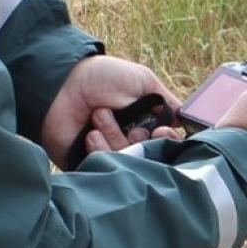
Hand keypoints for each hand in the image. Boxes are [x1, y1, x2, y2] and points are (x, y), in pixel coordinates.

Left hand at [41, 56, 182, 168]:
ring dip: (115, 140)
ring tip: (99, 116)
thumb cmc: (101, 77)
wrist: (60, 83)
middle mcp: (128, 141)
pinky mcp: (87, 165)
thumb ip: (167, 102)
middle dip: (138, 140)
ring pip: (126, 164)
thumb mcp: (142, 81)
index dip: (166, 141)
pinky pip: (103, 170)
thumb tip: (187, 122)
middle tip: (130, 126)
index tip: (161, 131)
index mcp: (143, 124)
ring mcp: (108, 155)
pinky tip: (90, 134)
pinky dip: (99, 153)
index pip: (164, 144)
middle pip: (147, 157)